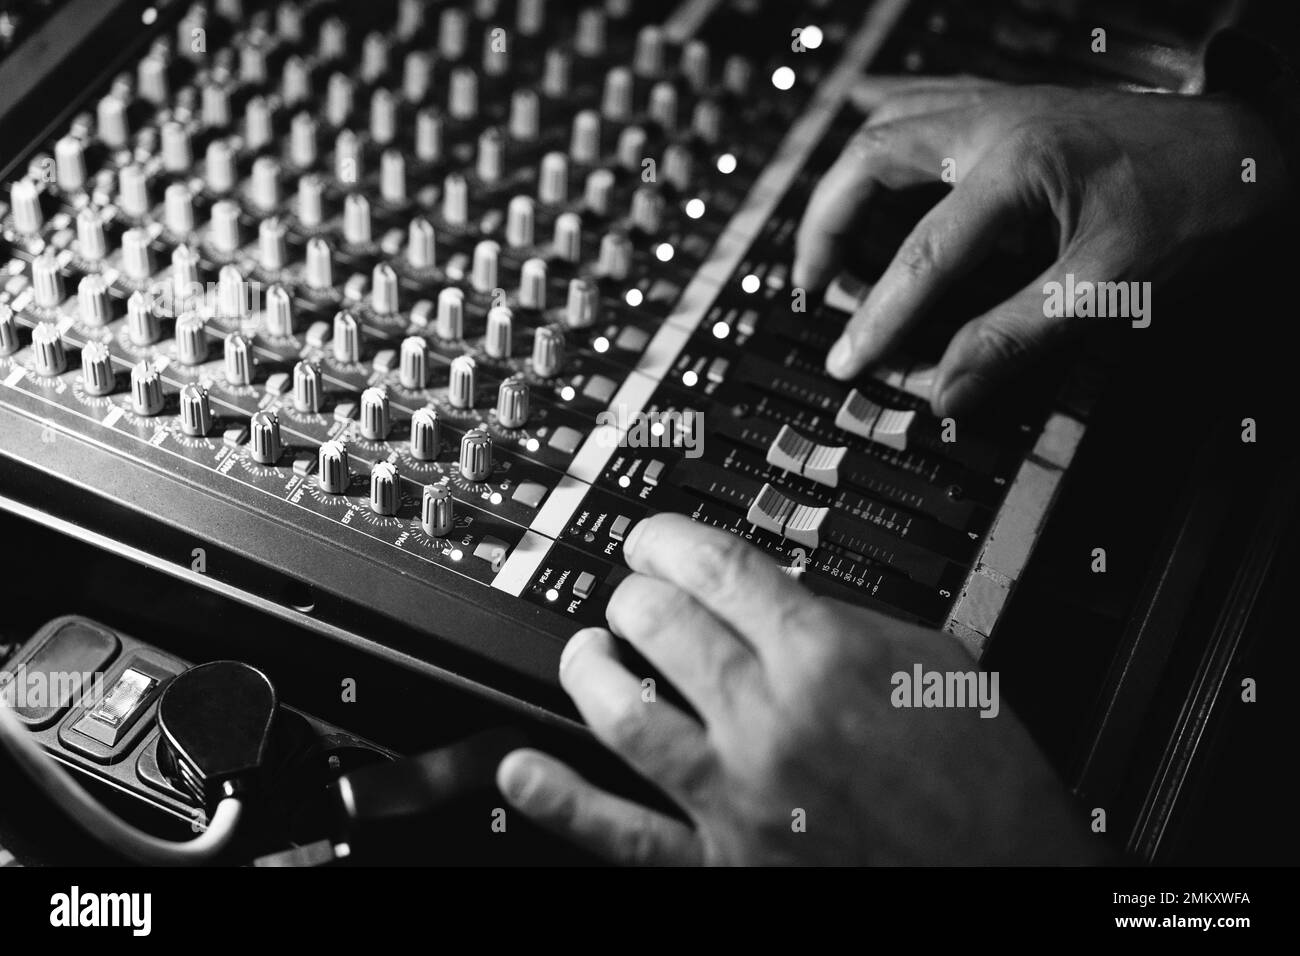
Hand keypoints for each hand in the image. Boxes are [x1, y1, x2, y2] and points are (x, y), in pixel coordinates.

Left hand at [496, 514, 1100, 864]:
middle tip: (636, 589)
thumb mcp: (936, 660)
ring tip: (589, 648)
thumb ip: (847, 616)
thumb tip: (776, 591)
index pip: (716, 566)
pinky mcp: (725, 864)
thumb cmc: (985, 779)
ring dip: (591, 665)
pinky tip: (523, 767)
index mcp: (827, 656)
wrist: (1010, 882)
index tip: (656, 537)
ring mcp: (738, 794)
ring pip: (624, 710)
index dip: (669, 537)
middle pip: (659, 622)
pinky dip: (562, 800)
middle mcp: (771, 718)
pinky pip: (623, 833)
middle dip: (635, 590)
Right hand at [794, 76, 1288, 414]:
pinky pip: (926, 98)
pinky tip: (865, 128)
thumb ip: (1017, 338)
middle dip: (826, 226)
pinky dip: (883, 122)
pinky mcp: (1015, 109)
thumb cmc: (1200, 204)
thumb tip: (948, 389)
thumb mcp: (1111, 285)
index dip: (877, 318)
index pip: (920, 255)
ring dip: (845, 180)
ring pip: (888, 122)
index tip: (848, 361)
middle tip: (811, 287)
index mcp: (1016, 164)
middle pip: (871, 160)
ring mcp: (1002, 108)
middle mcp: (995, 123)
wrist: (1259, 149)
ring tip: (825, 235)